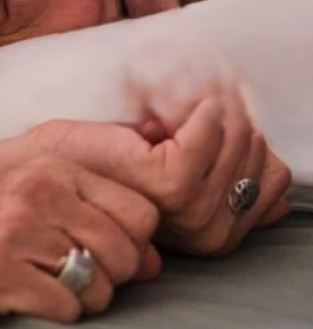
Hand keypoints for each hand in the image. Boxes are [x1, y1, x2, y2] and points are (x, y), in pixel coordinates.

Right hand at [0, 155, 160, 323]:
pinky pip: (65, 308)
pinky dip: (54, 316)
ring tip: (44, 291)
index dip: (135, 245)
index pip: (140, 209)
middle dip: (112, 278)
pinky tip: (22, 301)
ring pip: (101, 281)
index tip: (106, 258)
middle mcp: (38, 189)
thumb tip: (154, 260)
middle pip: (128, 249)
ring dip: (82, 300)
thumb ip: (87, 220)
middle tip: (72, 281)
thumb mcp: (21, 205)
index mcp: (49, 167)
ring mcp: (17, 228)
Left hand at [29, 88, 291, 256]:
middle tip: (215, 98)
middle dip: (241, 122)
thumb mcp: (180, 167)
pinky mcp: (162, 182)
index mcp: (215, 230)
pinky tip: (190, 106)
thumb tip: (273, 189)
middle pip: (259, 163)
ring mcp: (183, 209)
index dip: (258, 140)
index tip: (232, 110)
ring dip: (224, 113)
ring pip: (236, 148)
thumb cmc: (114, 155)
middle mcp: (205, 231)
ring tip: (201, 97)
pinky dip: (201, 115)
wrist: (55, 156)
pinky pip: (203, 140)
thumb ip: (225, 180)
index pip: (273, 182)